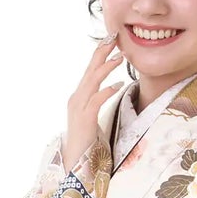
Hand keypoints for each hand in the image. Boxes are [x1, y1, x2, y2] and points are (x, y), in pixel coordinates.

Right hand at [62, 34, 124, 174]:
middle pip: (89, 70)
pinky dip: (107, 91)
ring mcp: (79, 108)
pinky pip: (97, 100)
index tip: (110, 40)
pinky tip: (118, 85)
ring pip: (92, 81)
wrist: (76, 159)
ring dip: (106, 68)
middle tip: (114, 38)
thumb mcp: (91, 114)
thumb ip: (96, 99)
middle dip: (101, 53)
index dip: (99, 54)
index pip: (89, 70)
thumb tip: (110, 87)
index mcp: (79, 95)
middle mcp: (76, 98)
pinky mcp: (85, 119)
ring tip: (120, 57)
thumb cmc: (87, 138)